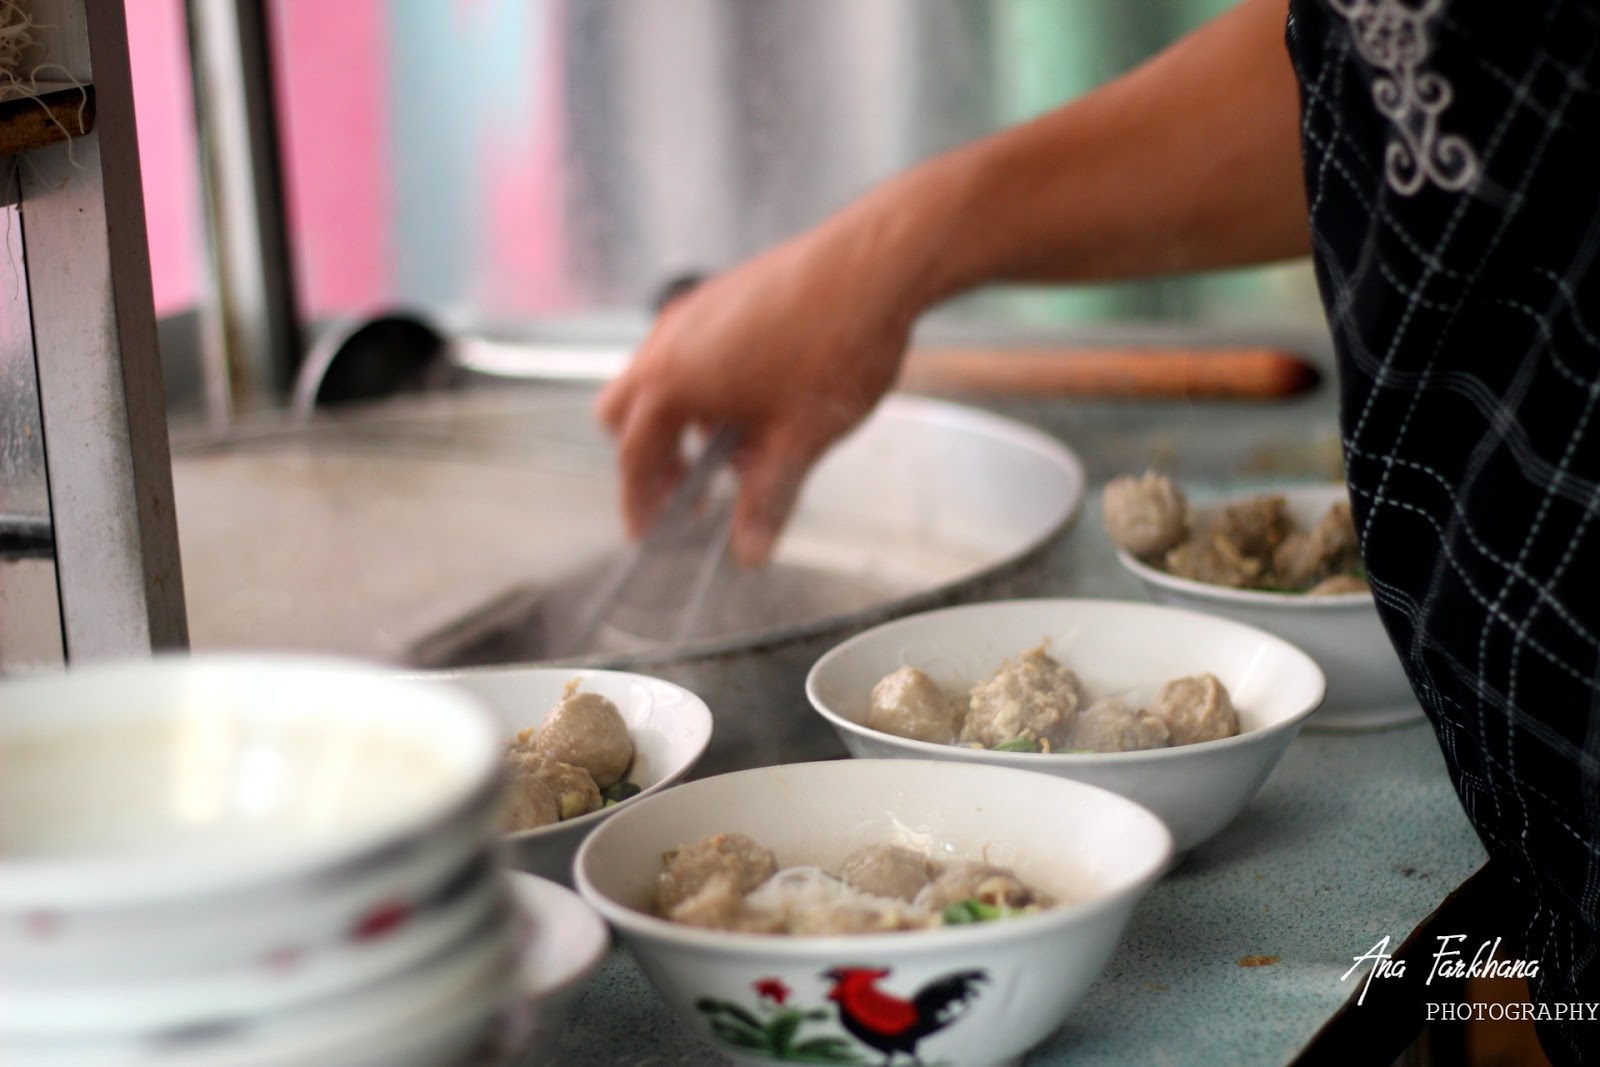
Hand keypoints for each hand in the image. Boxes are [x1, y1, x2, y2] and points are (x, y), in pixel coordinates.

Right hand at [597, 213, 920, 566]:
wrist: (876, 264)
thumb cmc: (835, 343)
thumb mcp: (799, 440)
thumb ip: (767, 501)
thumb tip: (749, 550)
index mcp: (673, 381)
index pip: (633, 457)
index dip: (640, 502)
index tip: (650, 531)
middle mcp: (670, 341)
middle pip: (625, 411)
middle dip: (649, 457)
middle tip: (688, 492)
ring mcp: (694, 311)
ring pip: (657, 376)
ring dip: (680, 421)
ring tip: (735, 452)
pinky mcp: (723, 294)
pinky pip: (688, 348)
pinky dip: (703, 385)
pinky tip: (758, 403)